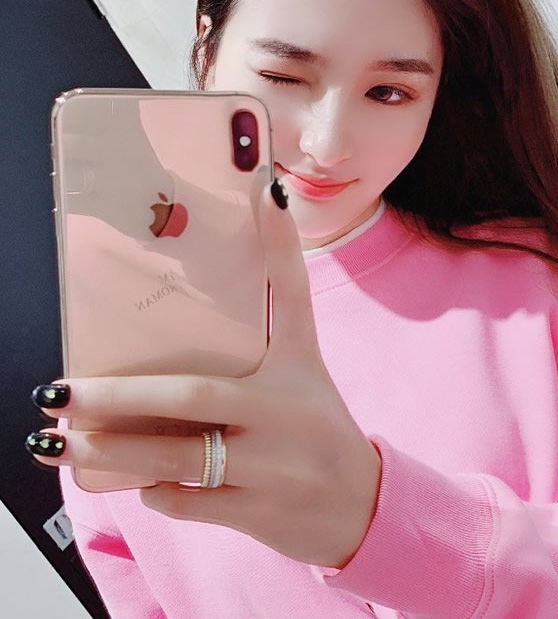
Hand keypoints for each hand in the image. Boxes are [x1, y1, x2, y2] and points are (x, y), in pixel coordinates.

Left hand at [27, 173, 382, 569]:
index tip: (267, 189)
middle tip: (58, 391)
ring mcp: (274, 463)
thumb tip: (174, 342)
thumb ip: (249, 361)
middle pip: (194, 394)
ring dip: (110, 451)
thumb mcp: (298, 383)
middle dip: (118, 397)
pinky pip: (186, 500)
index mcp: (300, 365)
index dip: (280, 242)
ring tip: (55, 441)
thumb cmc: (315, 433)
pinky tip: (135, 480)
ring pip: (176, 456)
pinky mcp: (259, 509)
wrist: (360, 506)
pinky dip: (153, 491)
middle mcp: (287, 407)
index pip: (293, 294)